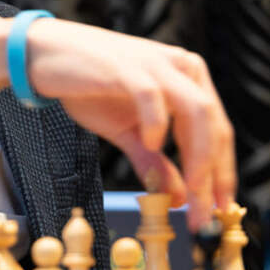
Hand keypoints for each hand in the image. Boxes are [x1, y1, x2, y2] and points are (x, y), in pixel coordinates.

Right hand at [0, 17, 235, 229]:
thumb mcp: (126, 133)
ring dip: (197, 156)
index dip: (223, 173)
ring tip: (190, 191)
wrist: (46, 55)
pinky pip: (153, 96)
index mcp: (189, 79)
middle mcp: (180, 67)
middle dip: (213, 174)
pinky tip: (152, 144)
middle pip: (213, 124)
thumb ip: (154, 161)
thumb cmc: (88, 89)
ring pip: (195, 111)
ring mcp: (155, 63)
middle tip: (204, 213)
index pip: (218, 130)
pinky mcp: (127, 65)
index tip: (219, 211)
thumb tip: (180, 199)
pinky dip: (158, 123)